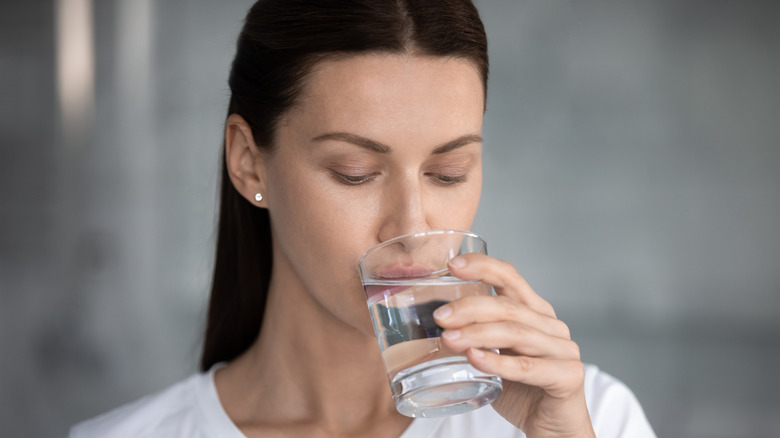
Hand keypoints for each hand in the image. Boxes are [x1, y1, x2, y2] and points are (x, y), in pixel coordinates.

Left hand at [434, 253, 595, 437]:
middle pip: (508, 306)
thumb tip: (436, 323)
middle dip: (469, 307)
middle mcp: (552, 325)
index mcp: (535, 312)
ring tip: (448, 339)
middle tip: (439, 317)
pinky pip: (527, 366)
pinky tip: (474, 358)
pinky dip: (498, 361)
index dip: (483, 266)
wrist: (554, 429)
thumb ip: (477, 337)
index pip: (510, 277)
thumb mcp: (496, 356)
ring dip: (477, 333)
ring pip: (515, 333)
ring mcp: (564, 349)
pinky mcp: (568, 375)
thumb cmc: (523, 391)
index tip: (452, 265)